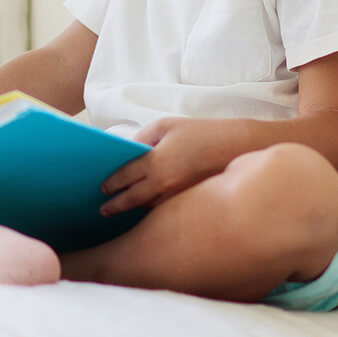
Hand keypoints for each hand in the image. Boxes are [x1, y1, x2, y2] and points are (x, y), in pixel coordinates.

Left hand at [98, 117, 231, 215]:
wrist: (235, 146)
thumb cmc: (200, 133)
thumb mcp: (166, 126)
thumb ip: (142, 138)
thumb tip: (127, 151)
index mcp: (156, 162)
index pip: (125, 178)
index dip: (111, 184)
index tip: (102, 188)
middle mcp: (164, 184)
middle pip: (132, 200)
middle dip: (116, 206)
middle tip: (103, 210)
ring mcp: (177, 196)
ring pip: (148, 207)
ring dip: (134, 209)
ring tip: (121, 210)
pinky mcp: (189, 202)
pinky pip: (164, 209)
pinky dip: (152, 208)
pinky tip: (146, 206)